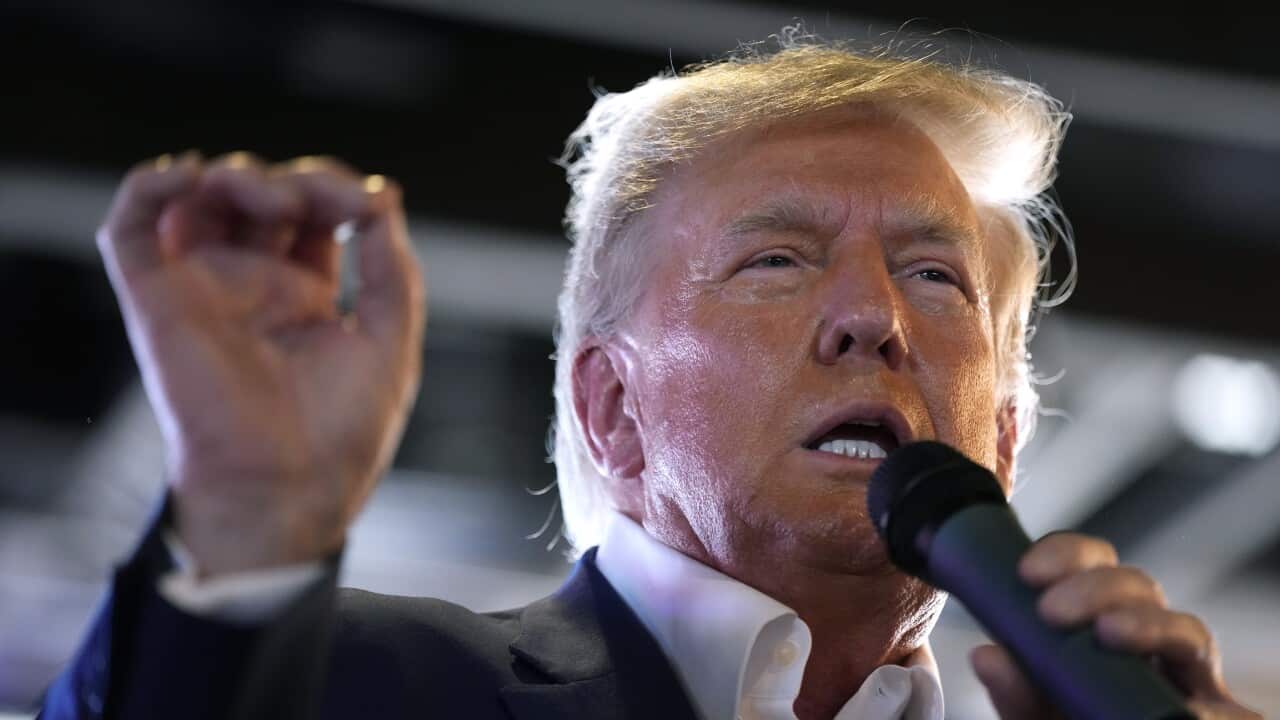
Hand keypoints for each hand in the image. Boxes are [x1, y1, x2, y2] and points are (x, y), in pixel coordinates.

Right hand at [97, 152, 425, 575]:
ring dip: (237, 174)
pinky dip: (153, 183)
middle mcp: (251, 284)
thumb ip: (391, 270)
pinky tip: (191, 175)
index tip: (371, 204)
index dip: (340, 189)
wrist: (288, 485)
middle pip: (261, 194)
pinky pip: (132, 224)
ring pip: (202, 196)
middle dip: (298, 179)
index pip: (314, 212)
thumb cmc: (341, 430)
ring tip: (274, 200)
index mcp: (306, 294)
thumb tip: (384, 199)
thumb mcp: (390, 340)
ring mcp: (202, 287)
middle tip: (325, 202)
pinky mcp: (156, 297)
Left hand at [970, 532, 1260, 718]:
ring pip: (1189, 631)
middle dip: (1096, 587)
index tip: (1025, 571)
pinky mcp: (1222, 717)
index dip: (1065, 555)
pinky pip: (1229, 711)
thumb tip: (987, 655)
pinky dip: (1211, 708)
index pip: (1090, 565)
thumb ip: (1015, 691)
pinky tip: (1187, 710)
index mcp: (1102, 623)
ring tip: (1112, 634)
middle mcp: (1152, 642)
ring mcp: (1192, 679)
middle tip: (1051, 612)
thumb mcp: (1035, 712)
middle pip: (1140, 587)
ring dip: (1149, 625)